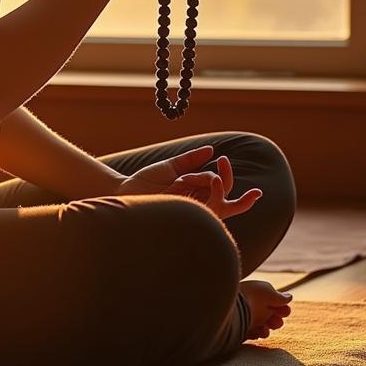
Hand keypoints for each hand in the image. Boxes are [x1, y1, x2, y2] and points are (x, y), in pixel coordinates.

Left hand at [112, 145, 263, 220]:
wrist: (126, 191)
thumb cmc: (146, 181)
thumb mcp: (171, 166)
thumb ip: (190, 159)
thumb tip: (211, 150)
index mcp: (195, 192)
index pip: (220, 189)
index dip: (229, 178)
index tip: (226, 162)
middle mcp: (197, 204)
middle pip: (227, 201)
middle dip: (238, 192)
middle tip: (233, 171)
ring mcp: (193, 211)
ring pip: (220, 203)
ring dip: (218, 184)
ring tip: (212, 173)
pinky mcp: (188, 215)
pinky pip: (210, 208)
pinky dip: (215, 192)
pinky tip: (213, 180)